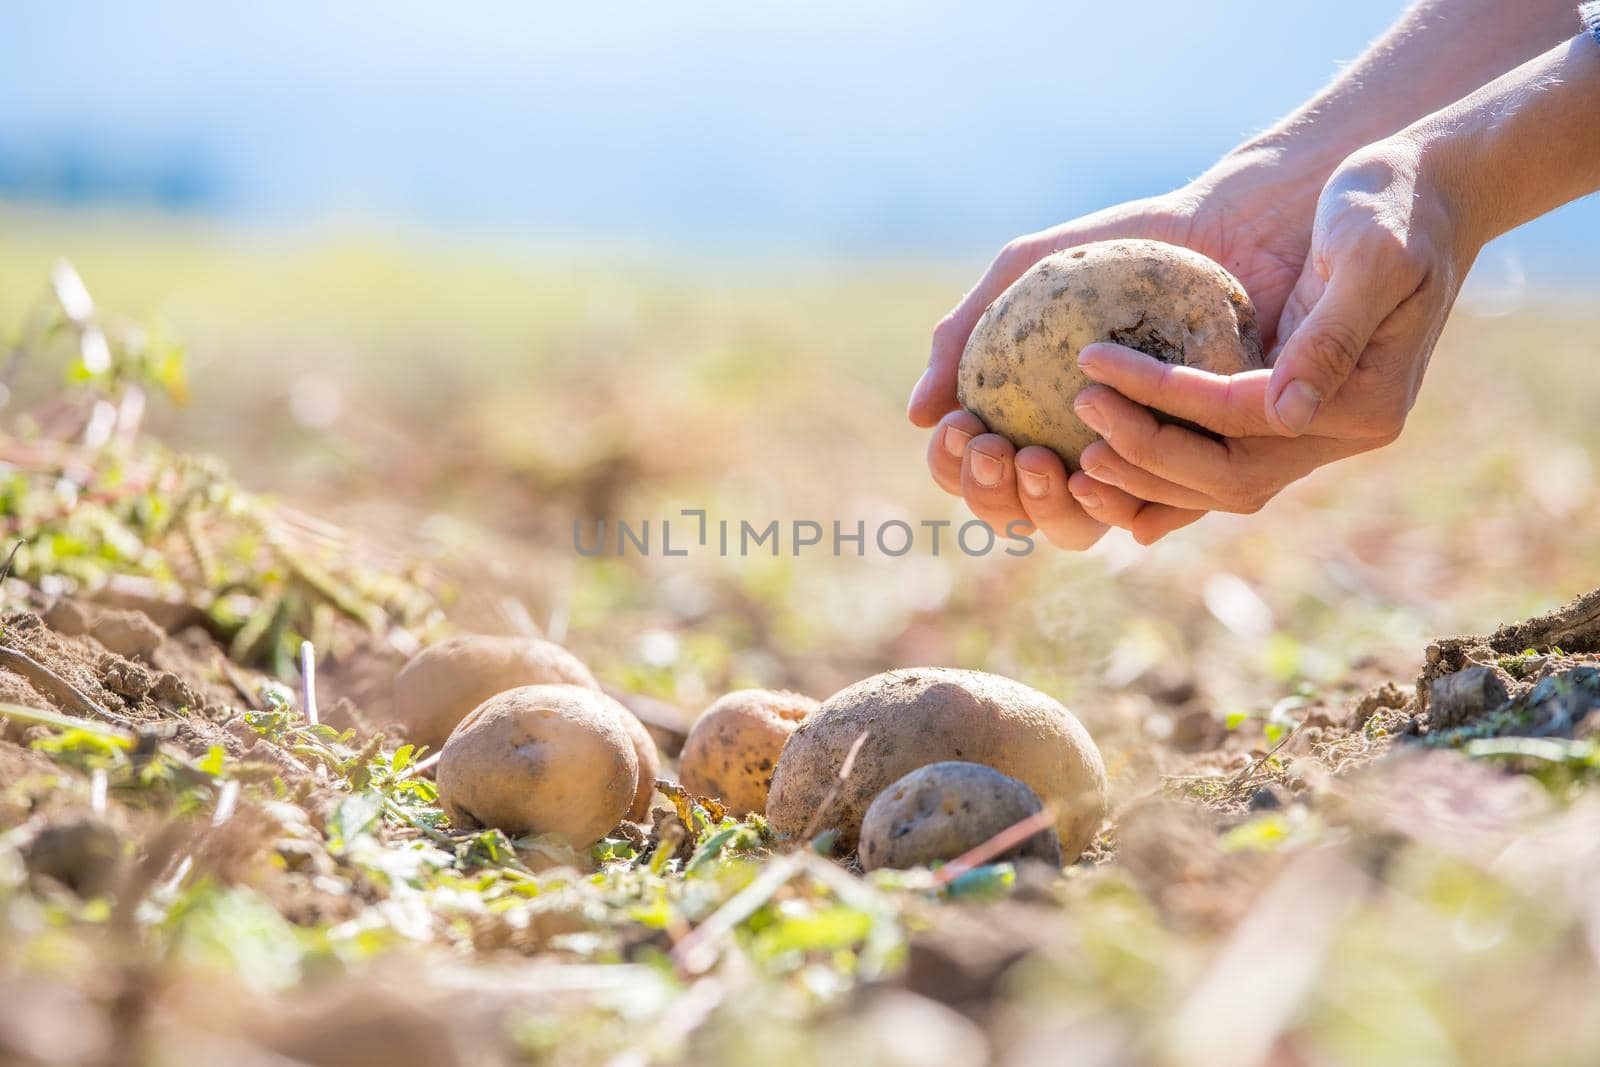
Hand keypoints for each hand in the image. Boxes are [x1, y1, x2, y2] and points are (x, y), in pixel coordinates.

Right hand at [909, 158, 1313, 549]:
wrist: (1231, 224)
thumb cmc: (1125, 246)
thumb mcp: (1029, 272)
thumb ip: (967, 334)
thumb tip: (918, 415)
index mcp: (1035, 422)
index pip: (978, 471)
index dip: (955, 467)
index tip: (958, 429)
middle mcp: (1084, 456)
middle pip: (1019, 513)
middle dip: (992, 495)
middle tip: (994, 448)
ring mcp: (1145, 471)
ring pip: (1079, 526)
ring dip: (1045, 507)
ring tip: (1039, 461)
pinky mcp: (1211, 473)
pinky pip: (1158, 510)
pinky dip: (1119, 503)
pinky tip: (1094, 473)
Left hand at [1071, 136, 1477, 543]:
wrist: (1422, 190)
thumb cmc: (1394, 203)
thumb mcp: (1373, 253)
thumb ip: (1332, 333)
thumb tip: (1287, 413)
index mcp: (1364, 402)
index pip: (1240, 414)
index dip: (1161, 395)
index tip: (1090, 364)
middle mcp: (1340, 432)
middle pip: (1226, 472)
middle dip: (1145, 452)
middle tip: (1077, 418)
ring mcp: (1314, 431)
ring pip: (1218, 484)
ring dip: (1148, 478)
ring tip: (1078, 459)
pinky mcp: (1289, 416)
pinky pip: (1220, 462)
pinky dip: (1166, 475)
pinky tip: (1109, 467)